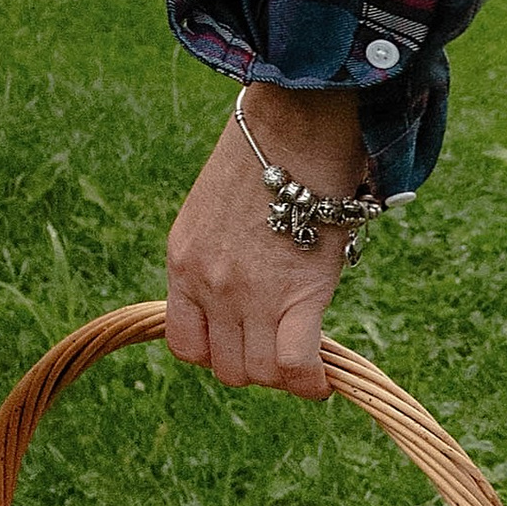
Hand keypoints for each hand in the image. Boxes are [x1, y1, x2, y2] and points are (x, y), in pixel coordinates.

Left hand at [164, 85, 367, 398]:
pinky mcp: (293, 296)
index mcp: (183, 261)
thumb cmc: (272, 154)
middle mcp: (207, 284)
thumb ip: (225, 256)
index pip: (187, 345)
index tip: (247, 340)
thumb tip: (257, 286)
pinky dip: (310, 381)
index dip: (220, 352)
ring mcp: (246, 294)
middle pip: (227, 369)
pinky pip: (293, 366)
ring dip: (285, 374)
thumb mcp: (221, 210)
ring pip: (260, 374)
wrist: (297, 124)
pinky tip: (323, 378)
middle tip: (285, 346)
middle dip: (257, 366)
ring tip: (307, 356)